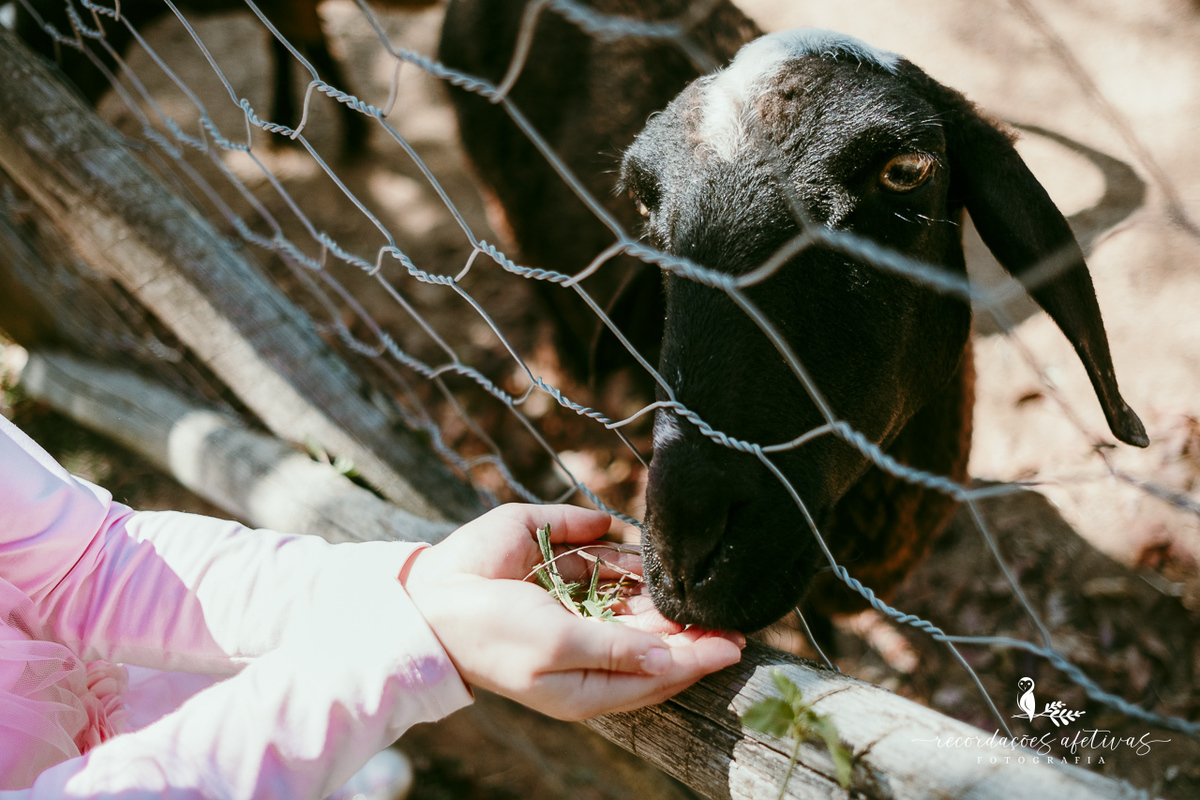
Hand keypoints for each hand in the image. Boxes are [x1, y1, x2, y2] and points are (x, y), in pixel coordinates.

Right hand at [399, 504, 744, 720]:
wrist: (429, 596)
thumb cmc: (492, 633)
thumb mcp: (557, 648)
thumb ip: (616, 650)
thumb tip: (670, 659)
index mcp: (586, 683)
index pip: (655, 675)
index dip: (695, 659)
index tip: (735, 643)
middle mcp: (588, 644)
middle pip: (654, 638)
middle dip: (690, 626)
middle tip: (732, 610)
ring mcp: (575, 601)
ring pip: (635, 596)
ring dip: (662, 590)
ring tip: (697, 581)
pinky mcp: (559, 561)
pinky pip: (605, 558)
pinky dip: (625, 555)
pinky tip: (646, 553)